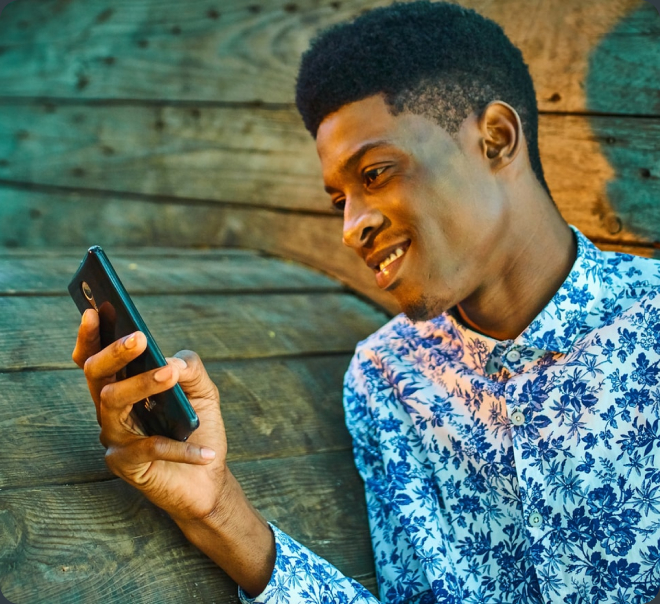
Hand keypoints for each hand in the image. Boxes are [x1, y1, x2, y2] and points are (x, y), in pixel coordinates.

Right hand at [72, 308, 228, 521]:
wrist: (207, 479)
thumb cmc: (198, 428)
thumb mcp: (202, 391)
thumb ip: (190, 367)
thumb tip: (170, 361)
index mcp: (124, 386)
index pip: (96, 358)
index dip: (91, 336)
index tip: (95, 311)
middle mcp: (112, 409)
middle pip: (96, 375)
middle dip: (115, 352)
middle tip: (139, 337)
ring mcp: (115, 437)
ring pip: (112, 403)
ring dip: (141, 385)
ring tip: (170, 374)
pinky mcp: (125, 466)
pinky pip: (148, 449)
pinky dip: (180, 447)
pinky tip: (205, 449)